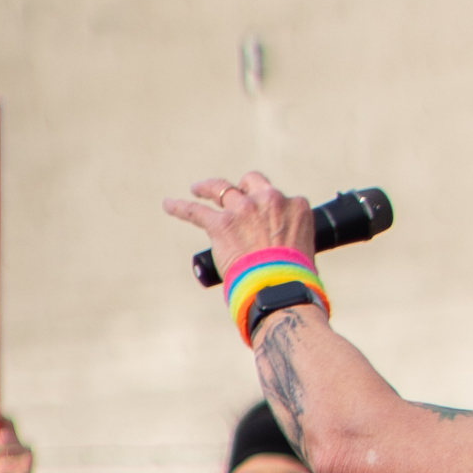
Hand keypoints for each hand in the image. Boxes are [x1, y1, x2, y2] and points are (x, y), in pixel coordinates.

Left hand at [163, 169, 315, 279]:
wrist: (281, 289)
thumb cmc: (296, 281)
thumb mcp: (304, 252)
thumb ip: (291, 243)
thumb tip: (280, 257)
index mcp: (296, 208)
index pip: (279, 199)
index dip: (269, 208)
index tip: (265, 218)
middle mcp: (269, 201)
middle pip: (251, 182)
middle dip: (243, 188)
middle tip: (234, 198)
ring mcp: (243, 209)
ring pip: (221, 188)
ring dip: (208, 188)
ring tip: (198, 189)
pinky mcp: (221, 223)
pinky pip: (195, 211)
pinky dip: (180, 207)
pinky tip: (169, 205)